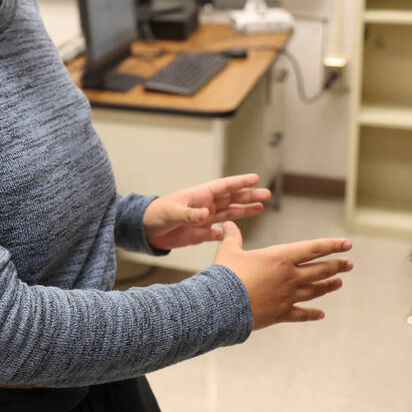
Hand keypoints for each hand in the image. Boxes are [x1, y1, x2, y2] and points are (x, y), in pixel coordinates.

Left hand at [143, 173, 269, 249]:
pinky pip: (218, 232)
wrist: (144, 231)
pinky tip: (237, 233)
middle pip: (231, 199)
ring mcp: (203, 219)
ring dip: (244, 211)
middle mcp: (204, 206)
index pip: (223, 186)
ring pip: (228, 213)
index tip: (255, 178)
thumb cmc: (154, 215)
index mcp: (199, 196)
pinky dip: (227, 232)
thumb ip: (189, 214)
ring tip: (260, 207)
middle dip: (248, 196)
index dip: (239, 182)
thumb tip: (206, 214)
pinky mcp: (199, 233)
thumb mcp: (171, 212)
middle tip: (266, 194)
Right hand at [214, 221, 351, 328]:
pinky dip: (312, 314)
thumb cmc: (226, 275)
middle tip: (348, 264)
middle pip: (320, 270)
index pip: (313, 249)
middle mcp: (290, 276)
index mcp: (280, 258)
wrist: (223, 304)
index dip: (331, 245)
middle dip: (336, 266)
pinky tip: (321, 314)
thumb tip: (228, 224)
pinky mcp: (282, 313)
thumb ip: (232, 238)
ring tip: (338, 283)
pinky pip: (302, 313)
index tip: (347, 244)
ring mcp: (288, 296)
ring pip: (315, 290)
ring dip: (328, 286)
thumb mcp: (228, 251)